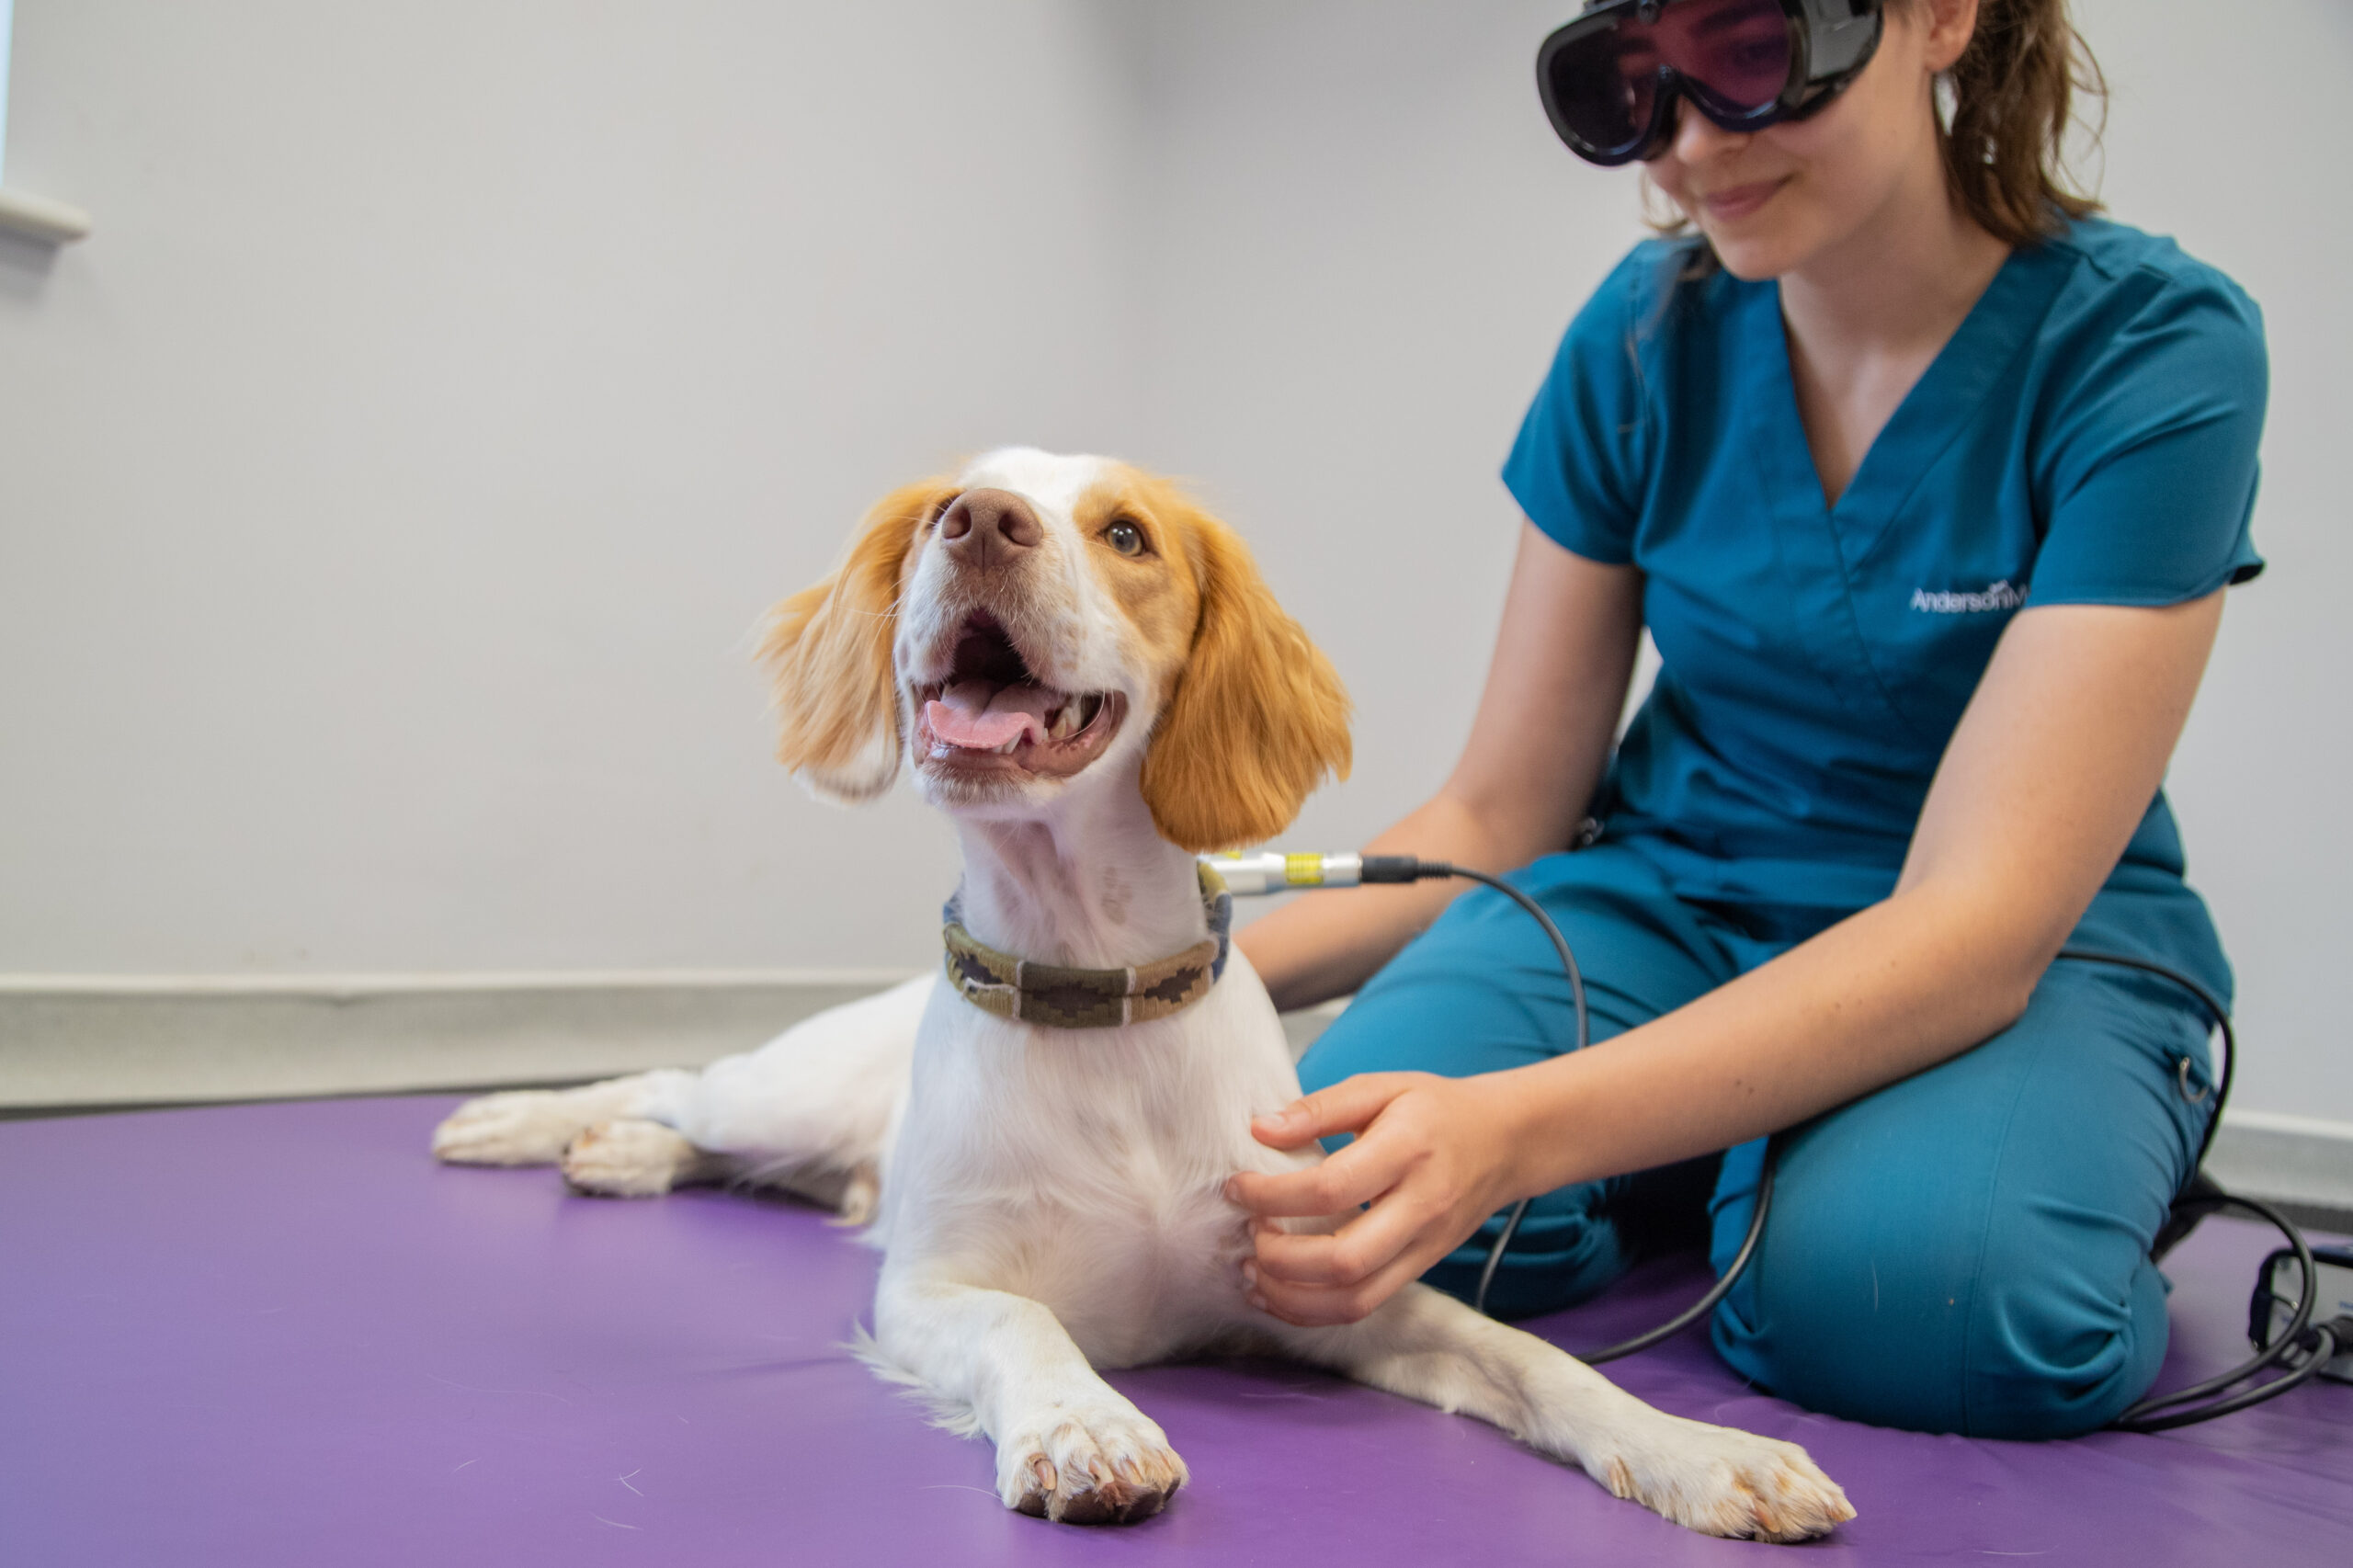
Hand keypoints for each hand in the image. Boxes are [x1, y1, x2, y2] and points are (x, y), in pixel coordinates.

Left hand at [1224, 1071, 1528, 1326]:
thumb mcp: (1382, 1087)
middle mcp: (1421, 1207)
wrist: (1506, 1141)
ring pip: (1355, 1299)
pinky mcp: (1422, 1269)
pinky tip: (1281, 1293)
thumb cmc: (1436, 1110)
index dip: (1273, 1195)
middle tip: (1247, 1235)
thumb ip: (1320, 1107)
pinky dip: (1315, 1311)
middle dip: (1280, 1258)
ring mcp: (1425, 1246)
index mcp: (1408, 1150)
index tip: (1237, 1187)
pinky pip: (1365, 1306)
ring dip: (1293, 1297)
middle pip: (1344, 1259)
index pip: (1332, 1188)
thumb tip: (1261, 1129)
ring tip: (1253, 1274)